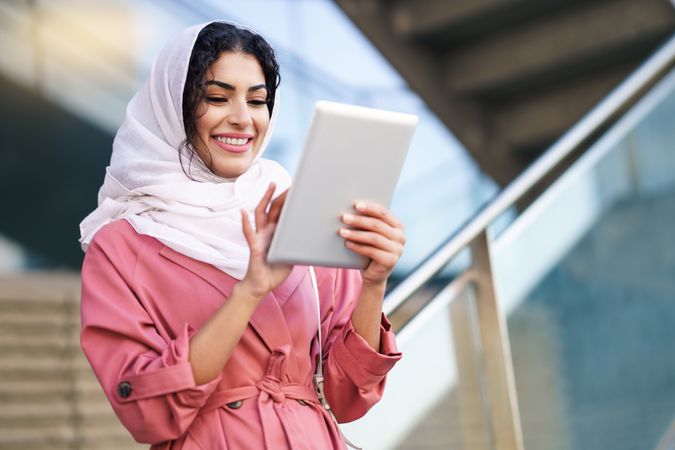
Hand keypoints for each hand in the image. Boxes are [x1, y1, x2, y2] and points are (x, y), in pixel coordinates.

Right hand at [239, 183, 291, 299]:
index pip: (283, 214)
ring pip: (262, 214)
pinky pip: (248, 233)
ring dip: (265, 199)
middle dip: (281, 196)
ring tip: (271, 186)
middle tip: (289, 184)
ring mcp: (260, 237)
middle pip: (273, 209)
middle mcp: (267, 232)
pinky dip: (245, 222)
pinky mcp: (254, 246)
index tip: (297, 191)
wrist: (261, 286)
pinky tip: (243, 212)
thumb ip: (296, 245)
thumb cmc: (275, 271)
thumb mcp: (291, 256)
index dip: (289, 203)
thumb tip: (311, 238)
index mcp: (277, 234)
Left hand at [339, 202, 405, 285]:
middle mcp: (400, 237)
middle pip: (377, 225)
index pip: (384, 213)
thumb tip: (350, 211)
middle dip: (359, 220)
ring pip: (374, 238)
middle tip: (344, 218)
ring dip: (356, 234)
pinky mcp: (390, 261)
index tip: (356, 205)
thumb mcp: (371, 234)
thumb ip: (368, 223)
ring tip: (342, 231)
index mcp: (397, 226)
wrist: (374, 275)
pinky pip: (371, 251)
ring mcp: (397, 250)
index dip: (369, 208)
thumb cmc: (371, 250)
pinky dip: (358, 246)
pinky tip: (347, 243)